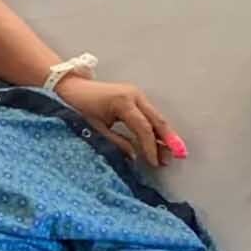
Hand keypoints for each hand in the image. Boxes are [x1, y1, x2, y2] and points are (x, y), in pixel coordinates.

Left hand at [54, 76, 182, 166]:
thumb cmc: (79, 107)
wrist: (72, 87)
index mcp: (123, 102)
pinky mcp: (134, 96)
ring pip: (155, 117)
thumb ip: (116, 142)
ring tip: (173, 153)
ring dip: (165, 135)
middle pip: (157, 120)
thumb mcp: (95, 128)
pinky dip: (156, 127)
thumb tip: (134, 156)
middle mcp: (134, 95)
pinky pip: (149, 114)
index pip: (144, 128)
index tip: (155, 163)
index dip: (151, 147)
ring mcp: (136, 94)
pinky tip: (162, 141)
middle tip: (178, 157)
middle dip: (168, 140)